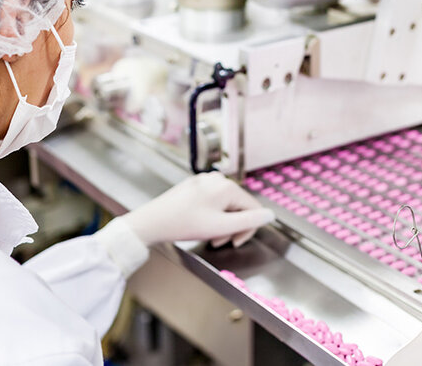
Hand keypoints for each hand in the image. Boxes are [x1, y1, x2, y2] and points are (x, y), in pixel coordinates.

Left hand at [120, 172, 274, 247]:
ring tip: (208, 235)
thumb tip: (270, 216)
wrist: (152, 222)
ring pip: (225, 206)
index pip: (253, 208)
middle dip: (232, 227)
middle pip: (239, 206)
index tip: (235, 242)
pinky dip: (211, 216)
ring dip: (222, 224)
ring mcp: (204, 181)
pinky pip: (212, 202)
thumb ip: (249, 221)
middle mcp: (217, 178)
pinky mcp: (194, 186)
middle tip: (218, 241)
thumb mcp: (221, 227)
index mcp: (227, 186)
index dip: (248, 229)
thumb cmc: (183, 224)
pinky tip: (199, 225)